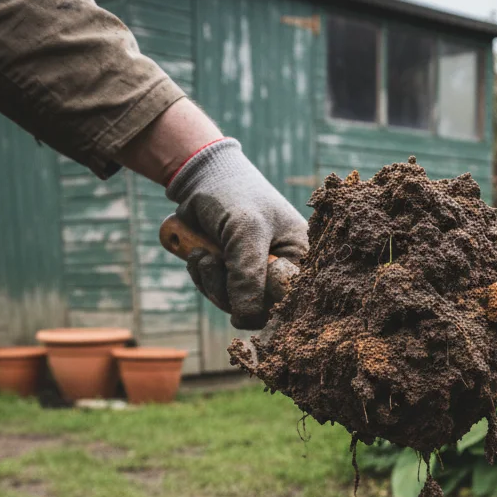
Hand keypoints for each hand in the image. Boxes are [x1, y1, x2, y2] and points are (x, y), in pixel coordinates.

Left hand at [165, 138, 307, 329]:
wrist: (200, 177)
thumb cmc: (234, 195)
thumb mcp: (245, 231)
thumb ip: (248, 275)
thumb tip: (245, 319)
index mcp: (298, 257)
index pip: (290, 299)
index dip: (266, 299)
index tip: (246, 276)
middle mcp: (279, 270)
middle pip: (259, 310)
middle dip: (228, 291)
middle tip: (212, 263)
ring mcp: (254, 274)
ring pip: (234, 305)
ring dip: (211, 282)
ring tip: (202, 255)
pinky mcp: (232, 275)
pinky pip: (218, 295)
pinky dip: (203, 278)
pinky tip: (197, 254)